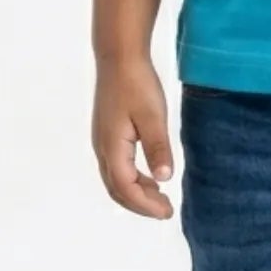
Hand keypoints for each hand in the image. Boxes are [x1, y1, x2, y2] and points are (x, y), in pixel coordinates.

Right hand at [93, 53, 175, 218]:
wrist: (119, 58)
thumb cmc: (136, 84)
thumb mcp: (153, 116)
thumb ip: (158, 148)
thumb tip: (164, 179)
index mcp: (112, 147)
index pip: (126, 188)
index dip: (146, 204)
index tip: (167, 212)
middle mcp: (102, 148)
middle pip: (117, 189)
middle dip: (140, 204)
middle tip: (166, 211)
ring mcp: (102, 141)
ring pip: (115, 179)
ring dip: (136, 193)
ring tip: (160, 197)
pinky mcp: (108, 134)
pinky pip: (117, 167)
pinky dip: (132, 179)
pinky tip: (150, 176)